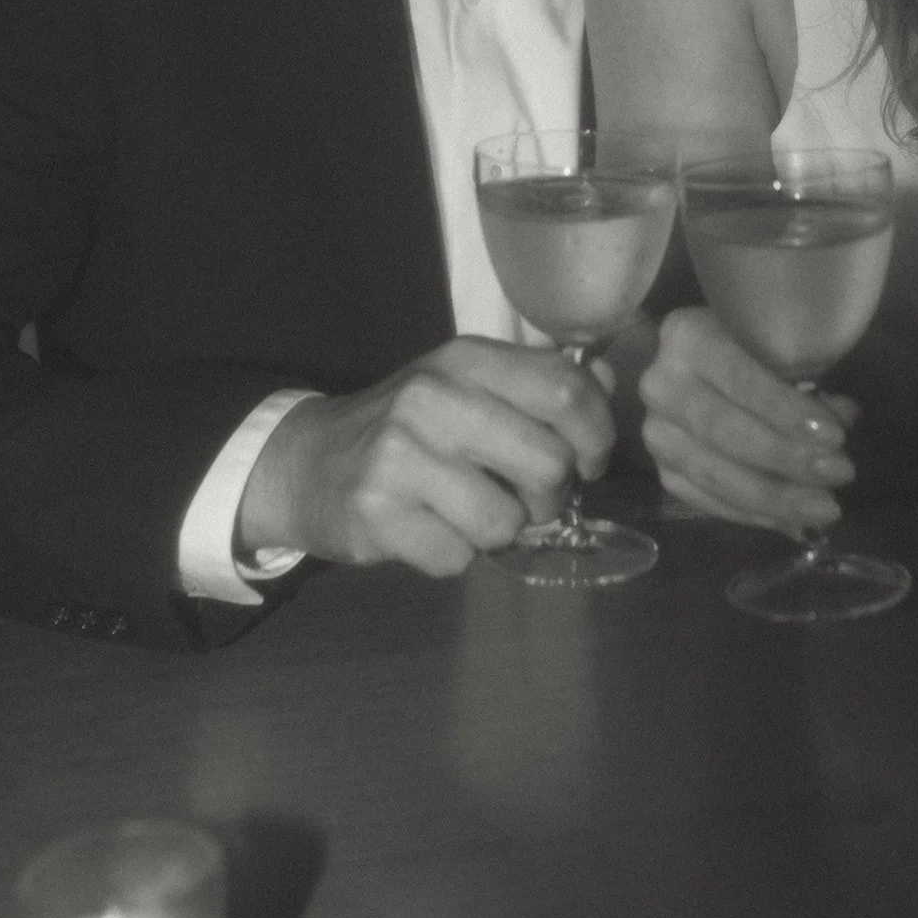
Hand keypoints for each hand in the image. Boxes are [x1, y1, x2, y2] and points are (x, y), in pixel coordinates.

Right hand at [238, 337, 615, 576]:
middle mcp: (432, 398)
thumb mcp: (470, 389)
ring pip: (506, 520)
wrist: (306, 463)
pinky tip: (427, 530)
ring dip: (499, 531)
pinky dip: (452, 555)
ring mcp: (399, 455)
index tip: (589, 461)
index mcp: (465, 360)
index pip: (565, 388)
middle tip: (525, 498)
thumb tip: (611, 378)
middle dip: (551, 497)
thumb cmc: (409, 429)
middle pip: (549, 463)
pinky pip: (458, 557)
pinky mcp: (376, 511)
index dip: (596, 434)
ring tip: (468, 512)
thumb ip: (540, 386)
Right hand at [639, 307, 857, 534]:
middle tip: (840, 473)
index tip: (834, 435)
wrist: (703, 371)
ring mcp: (657, 434)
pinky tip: (793, 520)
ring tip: (824, 508)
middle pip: (723, 430)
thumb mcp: (778, 349)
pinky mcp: (664, 472)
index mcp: (687, 337)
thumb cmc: (752, 350)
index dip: (785, 409)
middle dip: (786, 457)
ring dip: (774, 496)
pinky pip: (708, 502)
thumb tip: (842, 416)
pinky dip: (754, 514)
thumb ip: (807, 380)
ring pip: (714, 474)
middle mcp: (660, 386)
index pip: (737, 377)